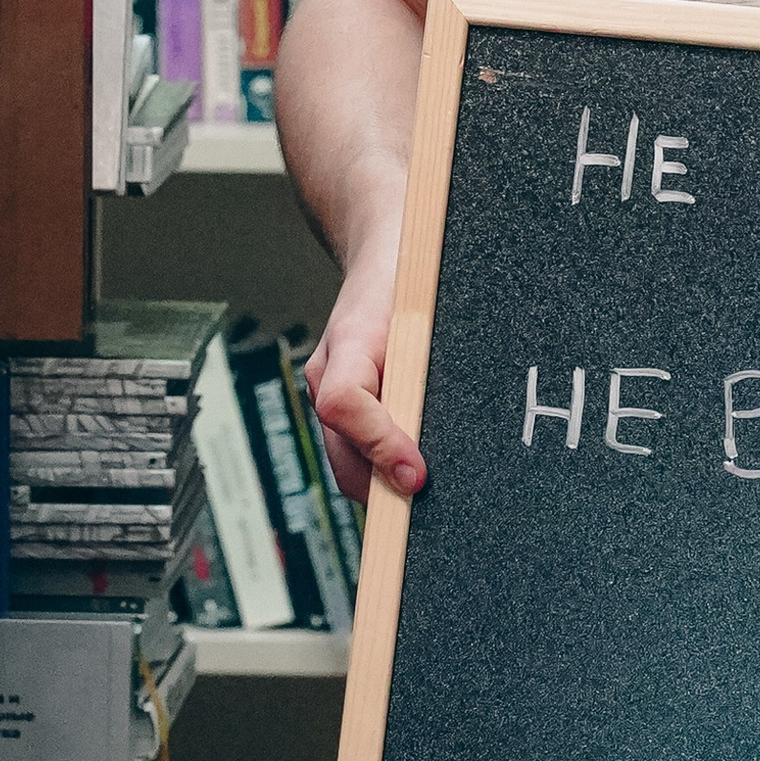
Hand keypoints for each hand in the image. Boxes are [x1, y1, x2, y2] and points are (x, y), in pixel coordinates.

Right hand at [304, 227, 425, 506]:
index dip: (378, 443)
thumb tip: (431, 440)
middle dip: (382, 490)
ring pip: (346, 461)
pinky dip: (381, 474)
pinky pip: (354, 451)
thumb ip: (422, 364)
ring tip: (426, 508)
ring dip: (382, 488)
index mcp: (349, 341)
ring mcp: (328, 387)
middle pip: (341, 453)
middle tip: (427, 514)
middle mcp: (329, 370)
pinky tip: (412, 483)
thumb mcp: (424, 308)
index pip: (342, 403)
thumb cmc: (412, 271)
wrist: (389, 245)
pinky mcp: (343, 401)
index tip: (417, 474)